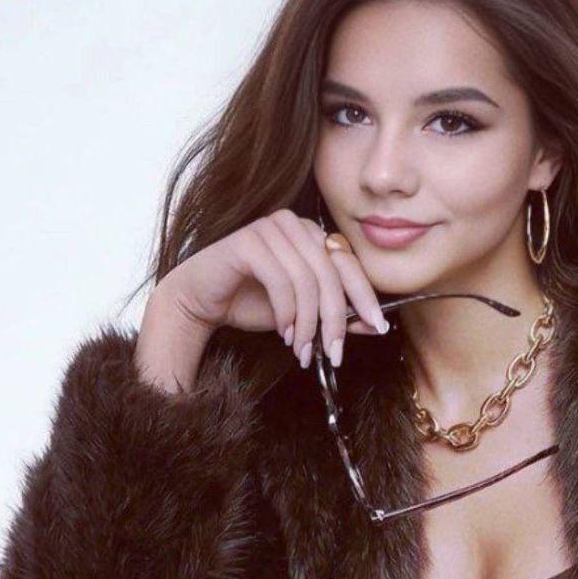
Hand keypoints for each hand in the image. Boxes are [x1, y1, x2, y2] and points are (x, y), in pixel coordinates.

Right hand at [161, 208, 389, 368]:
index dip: (365, 296)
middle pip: (332, 274)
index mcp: (312, 235)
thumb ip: (335, 314)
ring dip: (308, 323)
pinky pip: (281, 280)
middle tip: (333, 353)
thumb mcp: (302, 314)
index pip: (349, 263)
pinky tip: (283, 331)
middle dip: (335, 319)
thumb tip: (373, 325)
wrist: (200, 301)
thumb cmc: (251, 302)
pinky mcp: (248, 241)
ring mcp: (270, 228)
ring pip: (308, 281)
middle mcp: (295, 225)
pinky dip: (286, 312)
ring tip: (300, 348)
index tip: (377, 327)